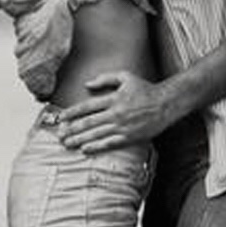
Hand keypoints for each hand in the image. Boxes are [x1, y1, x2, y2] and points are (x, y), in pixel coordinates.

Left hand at [58, 71, 175, 153]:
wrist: (166, 104)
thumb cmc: (145, 89)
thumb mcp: (125, 76)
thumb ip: (105, 78)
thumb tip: (87, 84)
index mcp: (113, 98)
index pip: (87, 106)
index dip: (72, 112)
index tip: (61, 117)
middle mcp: (116, 113)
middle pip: (88, 123)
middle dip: (72, 129)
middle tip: (59, 135)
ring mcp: (122, 127)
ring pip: (96, 134)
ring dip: (80, 140)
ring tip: (67, 143)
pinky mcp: (130, 137)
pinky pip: (109, 144)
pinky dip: (96, 147)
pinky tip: (85, 149)